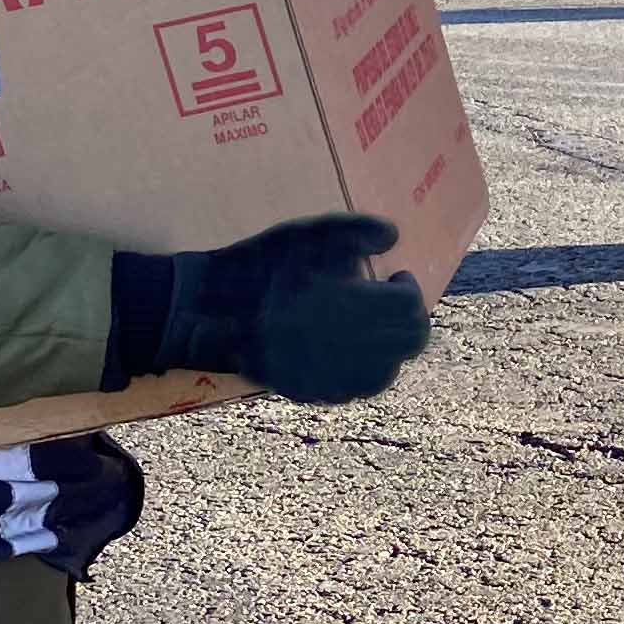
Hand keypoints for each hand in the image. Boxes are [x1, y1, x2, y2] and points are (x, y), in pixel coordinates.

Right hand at [166, 213, 428, 403]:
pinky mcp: (314, 393)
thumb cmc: (264, 268)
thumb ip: (360, 230)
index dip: (408, 289)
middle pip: (411, 342)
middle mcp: (358, 350)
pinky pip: (356, 389)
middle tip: (389, 301)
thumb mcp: (311, 235)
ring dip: (389, 348)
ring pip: (388, 372)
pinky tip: (347, 352)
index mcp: (363, 309)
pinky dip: (362, 371)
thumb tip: (393, 236)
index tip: (396, 277)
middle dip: (407, 318)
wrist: (212, 312)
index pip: (412, 307)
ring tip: (369, 327)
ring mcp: (336, 377)